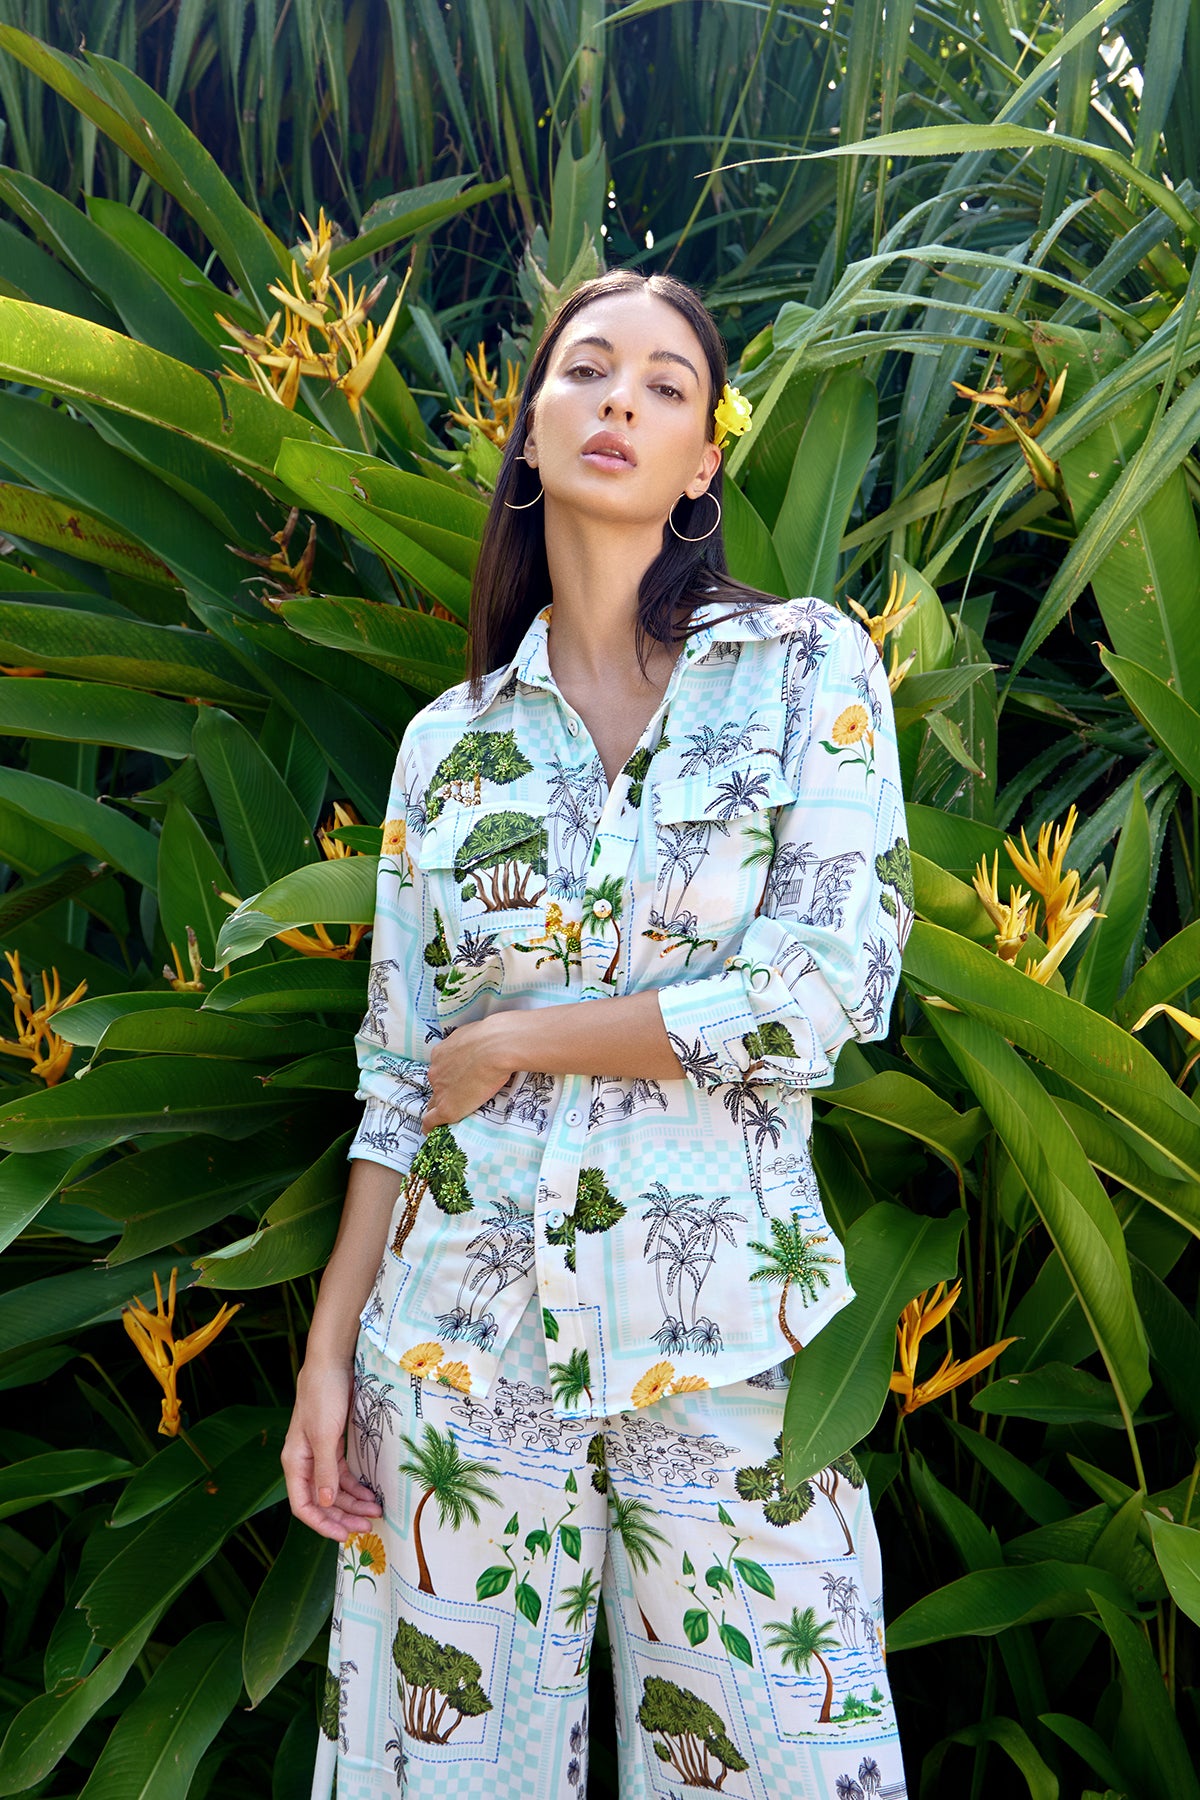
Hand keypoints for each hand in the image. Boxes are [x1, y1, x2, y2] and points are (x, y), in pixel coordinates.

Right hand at [282, 1359, 382, 1540]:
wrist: (331, 1362)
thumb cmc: (323, 1395)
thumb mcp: (324, 1435)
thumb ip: (325, 1471)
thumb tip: (325, 1504)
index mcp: (295, 1462)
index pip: (303, 1506)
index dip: (322, 1524)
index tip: (344, 1536)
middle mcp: (305, 1462)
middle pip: (322, 1501)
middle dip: (343, 1516)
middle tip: (368, 1527)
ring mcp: (319, 1453)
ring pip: (334, 1489)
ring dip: (353, 1503)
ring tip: (376, 1512)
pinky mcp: (333, 1444)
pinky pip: (343, 1474)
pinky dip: (356, 1486)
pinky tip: (370, 1493)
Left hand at [421, 1015, 515, 1131]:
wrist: (496, 1047)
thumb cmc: (494, 1037)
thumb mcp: (478, 1033)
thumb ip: (474, 1042)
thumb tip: (483, 1044)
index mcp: (442, 1053)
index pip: (440, 1069)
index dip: (449, 1076)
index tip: (458, 1080)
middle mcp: (436, 1070)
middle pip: (435, 1086)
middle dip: (444, 1091)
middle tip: (460, 1096)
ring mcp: (440, 1089)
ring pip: (434, 1102)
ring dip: (440, 1107)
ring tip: (450, 1115)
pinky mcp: (447, 1108)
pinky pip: (431, 1120)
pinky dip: (431, 1127)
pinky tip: (433, 1132)